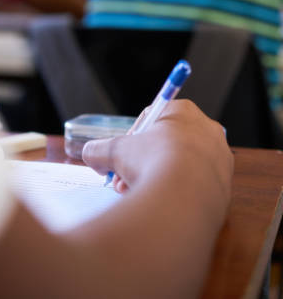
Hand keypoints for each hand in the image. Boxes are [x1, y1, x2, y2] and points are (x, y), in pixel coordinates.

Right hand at [83, 99, 232, 199]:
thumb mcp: (116, 151)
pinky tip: (158, 205)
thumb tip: (90, 155)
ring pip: (181, 167)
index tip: (121, 155)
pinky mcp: (225, 188)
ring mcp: (220, 160)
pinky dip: (175, 194)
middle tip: (124, 178)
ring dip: (155, 179)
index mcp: (185, 112)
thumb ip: (100, 149)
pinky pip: (194, 187)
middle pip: (168, 144)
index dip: (133, 138)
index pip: (154, 118)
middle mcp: (208, 131)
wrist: (184, 201)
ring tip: (137, 194)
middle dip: (142, 163)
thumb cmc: (152, 163)